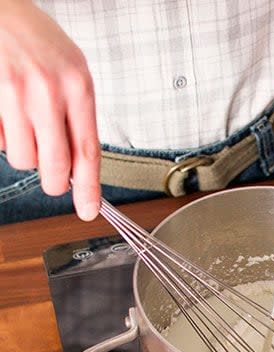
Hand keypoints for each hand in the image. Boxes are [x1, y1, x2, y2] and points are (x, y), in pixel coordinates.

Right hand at [0, 0, 100, 218]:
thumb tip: (81, 166)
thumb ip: (79, 117)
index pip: (87, 151)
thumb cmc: (37, 41)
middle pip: (55, 165)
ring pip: (23, 159)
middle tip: (55, 180)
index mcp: (77, 85)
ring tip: (26, 126)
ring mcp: (12, 94)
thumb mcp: (73, 73)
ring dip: (26, 153)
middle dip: (55, 183)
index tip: (89, 210)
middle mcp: (47, 90)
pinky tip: (8, 113)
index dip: (89, 188)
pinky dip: (5, 137)